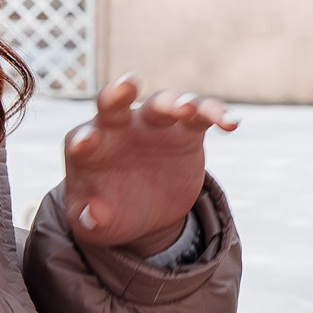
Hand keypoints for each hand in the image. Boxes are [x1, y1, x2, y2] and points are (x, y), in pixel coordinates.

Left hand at [63, 76, 236, 255]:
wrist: (146, 210)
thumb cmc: (109, 212)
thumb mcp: (95, 226)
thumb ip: (90, 221)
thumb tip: (93, 216)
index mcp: (89, 149)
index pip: (81, 138)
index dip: (83, 140)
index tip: (85, 144)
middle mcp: (119, 129)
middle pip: (116, 104)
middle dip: (119, 93)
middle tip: (126, 86)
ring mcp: (155, 127)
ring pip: (163, 103)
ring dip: (174, 102)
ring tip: (186, 109)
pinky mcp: (187, 132)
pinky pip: (203, 115)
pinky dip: (217, 113)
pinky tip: (231, 123)